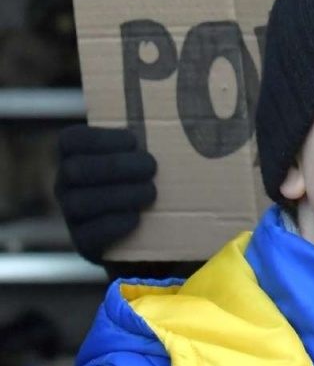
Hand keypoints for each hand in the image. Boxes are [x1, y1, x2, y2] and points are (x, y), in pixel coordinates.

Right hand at [54, 125, 156, 264]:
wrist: (154, 236)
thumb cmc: (153, 183)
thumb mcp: (148, 160)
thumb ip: (152, 142)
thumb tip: (194, 122)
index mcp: (78, 157)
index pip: (71, 139)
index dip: (100, 137)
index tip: (134, 140)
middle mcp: (67, 185)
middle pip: (75, 169)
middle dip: (115, 166)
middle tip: (151, 167)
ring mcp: (72, 215)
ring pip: (79, 202)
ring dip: (120, 194)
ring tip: (151, 192)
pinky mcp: (83, 243)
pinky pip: (88, 234)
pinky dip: (114, 224)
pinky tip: (136, 218)